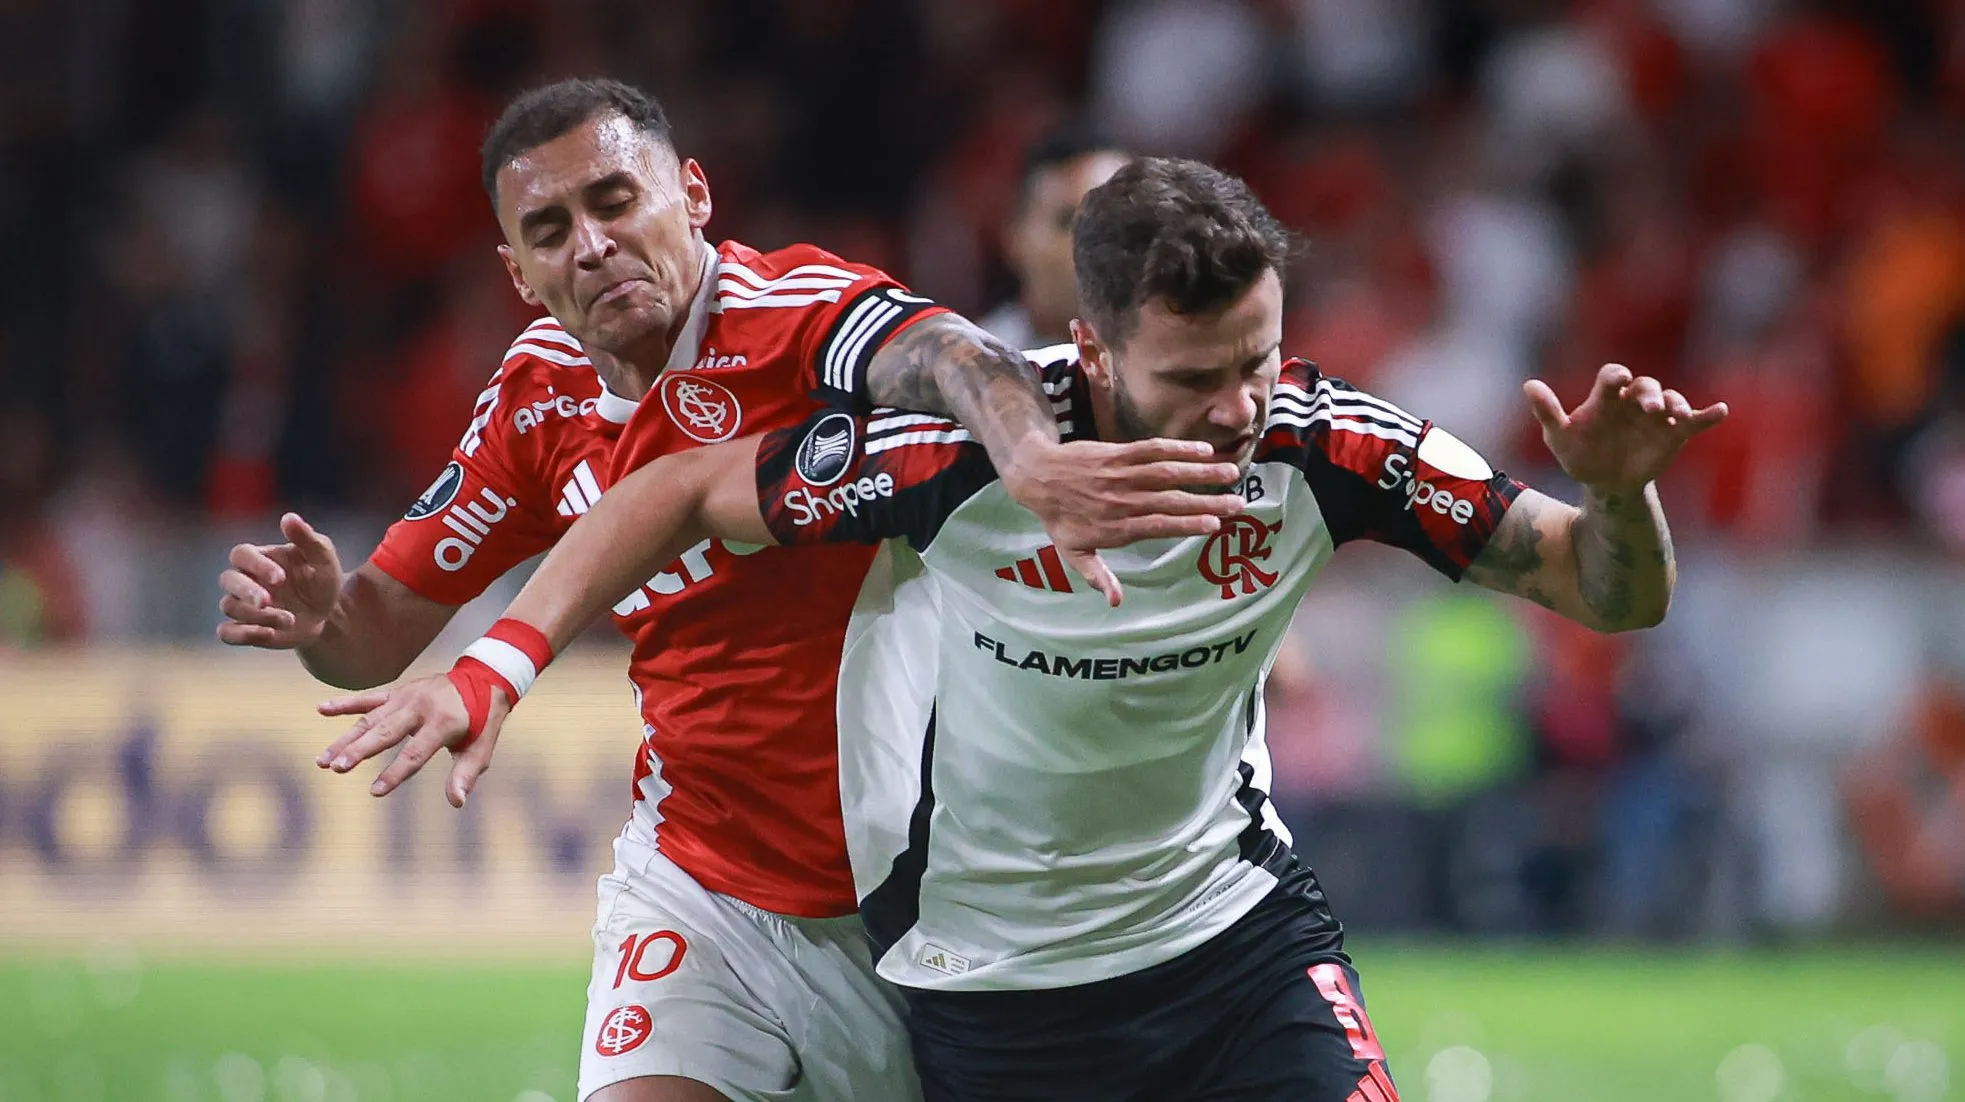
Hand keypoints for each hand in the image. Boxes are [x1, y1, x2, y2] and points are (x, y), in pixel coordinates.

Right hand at [216, 513, 343, 648]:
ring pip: (230, 607)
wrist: (330, 615)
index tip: (281, 578)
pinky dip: (243, 634)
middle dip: (247, 591)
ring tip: (290, 620)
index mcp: (259, 558)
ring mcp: (242, 605)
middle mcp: (245, 580)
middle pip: (228, 580)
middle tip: (268, 601)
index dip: (256, 565)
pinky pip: (227, 633)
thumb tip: (289, 518)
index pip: (241, 554)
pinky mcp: (245, 629)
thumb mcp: (322, 558)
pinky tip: (269, 633)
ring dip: (259, 615)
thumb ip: (306, 538)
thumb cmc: (322, 580)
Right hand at [316, 675, 506, 807]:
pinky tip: (321, 709)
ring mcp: (406, 696)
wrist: (484, 678)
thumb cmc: (483, 721)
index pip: (415, 752)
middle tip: (336, 768)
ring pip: (371, 719)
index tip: (375, 791)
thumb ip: (466, 774)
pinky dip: (346, 703)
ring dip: (345, 738)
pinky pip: (369, 698)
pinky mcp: (397, 691)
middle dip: (360, 750)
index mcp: (443, 722)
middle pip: (386, 732)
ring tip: (323, 760)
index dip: (396, 773)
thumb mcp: (482, 747)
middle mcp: (421, 706)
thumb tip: (457, 802)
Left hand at [1000, 437, 1245, 606]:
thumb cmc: (1059, 518)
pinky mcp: (1119, 453)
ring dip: (1201, 472)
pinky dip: (1179, 448)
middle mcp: (1122, 500)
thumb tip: (1117, 603)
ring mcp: (1121, 475)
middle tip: (1238, 504)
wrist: (1038, 476)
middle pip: (1170, 501)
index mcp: (1116, 528)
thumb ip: (1097, 576)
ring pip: (1166, 472)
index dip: (1187, 524)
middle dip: (1207, 501)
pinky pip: (1152, 449)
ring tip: (1231, 473)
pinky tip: (1204, 451)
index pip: (1158, 526)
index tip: (1215, 525)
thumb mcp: (1073, 554)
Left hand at [1525, 364, 1728, 492]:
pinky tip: (1720, 410)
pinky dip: (1708, 415)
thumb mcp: (1559, 437)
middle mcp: (1633, 401)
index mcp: (1606, 398)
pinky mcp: (1674, 434)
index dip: (1616, 376)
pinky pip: (1695, 421)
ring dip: (1676, 403)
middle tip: (1649, 408)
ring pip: (1671, 400)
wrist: (1604, 482)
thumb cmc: (1579, 453)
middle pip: (1646, 386)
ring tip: (1678, 414)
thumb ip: (1548, 411)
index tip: (1617, 381)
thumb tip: (1528, 384)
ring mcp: (1656, 417)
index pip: (1613, 377)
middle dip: (1649, 394)